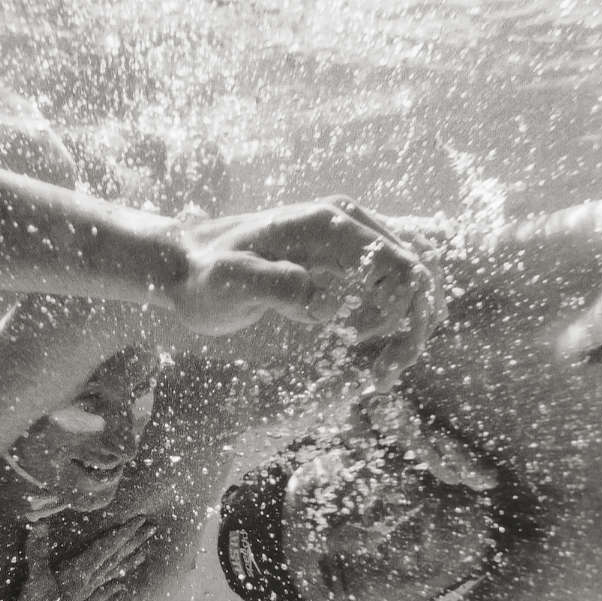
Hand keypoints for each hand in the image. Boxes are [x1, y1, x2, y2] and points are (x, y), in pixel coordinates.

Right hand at [10, 518, 154, 600]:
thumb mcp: (35, 586)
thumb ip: (38, 555)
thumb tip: (40, 525)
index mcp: (78, 575)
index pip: (105, 548)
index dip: (123, 533)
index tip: (142, 520)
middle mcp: (85, 585)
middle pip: (114, 559)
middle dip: (133, 542)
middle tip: (154, 528)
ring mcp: (82, 600)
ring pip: (110, 576)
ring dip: (127, 563)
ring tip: (144, 553)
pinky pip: (98, 598)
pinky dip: (109, 590)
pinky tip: (120, 587)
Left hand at [169, 196, 440, 381]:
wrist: (186, 265)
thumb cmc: (204, 274)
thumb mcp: (231, 283)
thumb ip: (277, 287)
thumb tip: (330, 305)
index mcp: (331, 223)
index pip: (399, 264)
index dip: (395, 310)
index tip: (360, 341)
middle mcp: (350, 225)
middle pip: (415, 276)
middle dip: (410, 328)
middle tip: (380, 376)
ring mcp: (351, 243)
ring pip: (410, 287)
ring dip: (407, 332)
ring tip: (379, 377)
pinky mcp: (346, 264)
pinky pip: (390, 294)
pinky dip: (392, 329)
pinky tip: (373, 364)